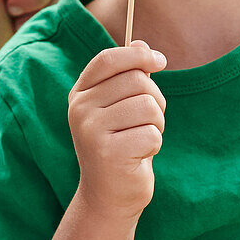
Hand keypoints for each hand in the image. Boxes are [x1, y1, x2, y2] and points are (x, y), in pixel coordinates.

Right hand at [68, 42, 166, 219]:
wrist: (109, 196)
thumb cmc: (120, 146)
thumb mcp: (120, 108)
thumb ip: (128, 76)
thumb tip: (141, 43)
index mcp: (80, 95)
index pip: (108, 59)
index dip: (138, 55)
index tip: (159, 61)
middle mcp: (80, 110)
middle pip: (136, 80)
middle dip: (154, 100)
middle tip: (148, 122)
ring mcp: (91, 131)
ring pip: (148, 106)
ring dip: (157, 124)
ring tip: (142, 140)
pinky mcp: (109, 153)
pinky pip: (152, 134)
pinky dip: (154, 146)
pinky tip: (139, 157)